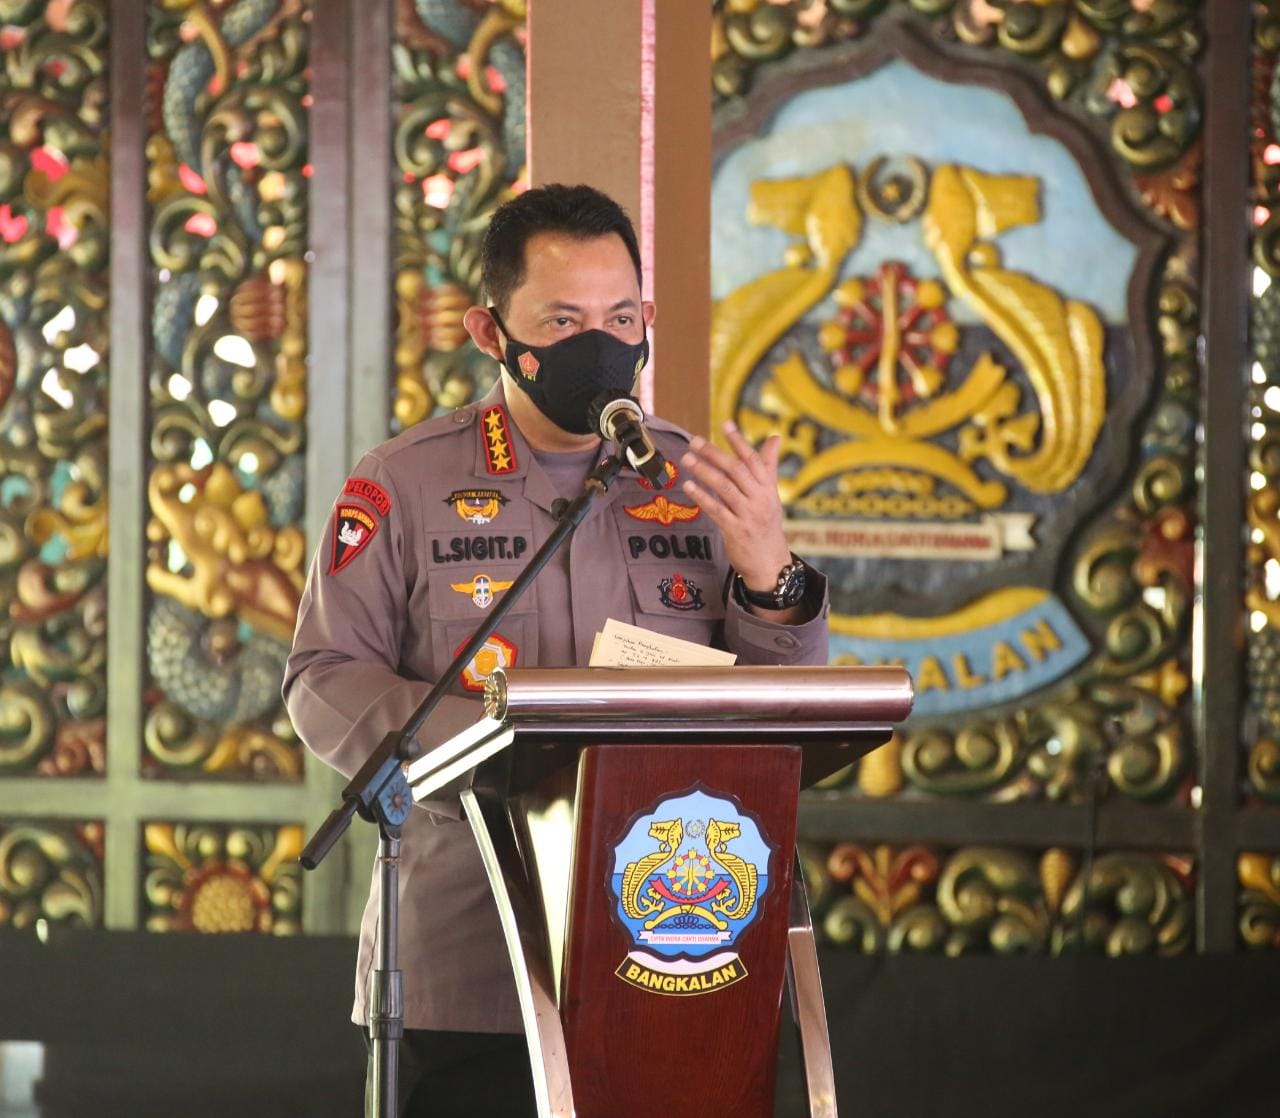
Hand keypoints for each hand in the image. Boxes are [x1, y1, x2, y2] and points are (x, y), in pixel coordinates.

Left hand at [679, 421, 791, 590]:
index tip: (724, 423)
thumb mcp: (772, 494)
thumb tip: (775, 438)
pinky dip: (702, 497)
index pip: (753, 459)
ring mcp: (748, 515)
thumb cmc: (767, 524)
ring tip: (687, 459)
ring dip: (704, 471)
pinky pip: (716, 509)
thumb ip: (769, 465)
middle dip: (714, 453)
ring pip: (725, 488)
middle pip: (736, 470)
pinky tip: (689, 486)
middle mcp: (760, 499)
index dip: (738, 440)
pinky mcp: (736, 530)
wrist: (770, 562)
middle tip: (695, 441)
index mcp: (769, 487)